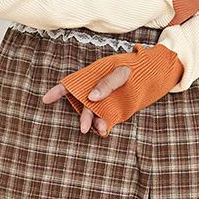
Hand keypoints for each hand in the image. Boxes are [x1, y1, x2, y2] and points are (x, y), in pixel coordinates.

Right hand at [43, 42, 183, 136]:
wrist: (153, 75)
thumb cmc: (134, 68)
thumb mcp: (121, 70)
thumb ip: (108, 82)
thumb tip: (92, 97)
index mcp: (93, 77)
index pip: (71, 84)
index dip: (58, 91)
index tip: (46, 100)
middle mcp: (96, 91)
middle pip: (83, 104)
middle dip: (83, 116)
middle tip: (84, 127)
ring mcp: (105, 101)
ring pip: (94, 114)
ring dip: (95, 122)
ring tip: (101, 128)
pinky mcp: (115, 110)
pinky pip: (106, 120)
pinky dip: (104, 126)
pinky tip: (105, 130)